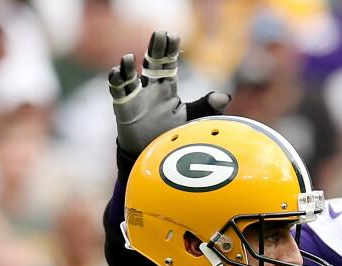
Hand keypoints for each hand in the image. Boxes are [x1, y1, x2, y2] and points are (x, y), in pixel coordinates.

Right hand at [108, 30, 230, 157]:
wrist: (156, 156)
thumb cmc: (172, 135)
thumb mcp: (192, 118)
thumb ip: (206, 106)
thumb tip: (225, 97)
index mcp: (167, 88)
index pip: (168, 64)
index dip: (169, 50)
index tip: (172, 35)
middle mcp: (151, 89)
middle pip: (151, 64)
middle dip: (154, 49)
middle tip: (158, 34)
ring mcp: (136, 97)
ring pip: (130, 77)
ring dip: (128, 67)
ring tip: (129, 58)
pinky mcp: (123, 109)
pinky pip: (118, 92)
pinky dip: (116, 82)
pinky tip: (117, 72)